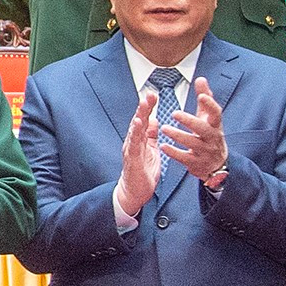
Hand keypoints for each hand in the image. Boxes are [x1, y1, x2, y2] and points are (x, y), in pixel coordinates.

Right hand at [116, 89, 161, 215]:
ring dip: (139, 115)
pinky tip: (139, 122)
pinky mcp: (133, 158)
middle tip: (149, 94)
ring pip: (135, 129)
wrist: (135, 192)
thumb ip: (151, 136)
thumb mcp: (151, 150)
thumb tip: (154, 121)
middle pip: (138, 121)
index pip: (144, 120)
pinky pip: (134, 142)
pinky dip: (136, 131)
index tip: (153, 95)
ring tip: (144, 103)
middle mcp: (133, 142)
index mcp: (139, 140)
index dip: (147, 107)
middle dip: (143, 107)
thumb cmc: (142, 172)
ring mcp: (131, 149)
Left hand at [161, 75, 228, 181]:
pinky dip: (174, 153)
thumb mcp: (208, 118)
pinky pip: (186, 158)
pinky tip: (163, 146)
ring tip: (164, 128)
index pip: (217, 113)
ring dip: (179, 136)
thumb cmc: (209, 135)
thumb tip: (200, 78)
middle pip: (204, 129)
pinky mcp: (197, 163)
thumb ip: (205, 99)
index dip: (210, 104)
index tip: (201, 96)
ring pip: (194, 144)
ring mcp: (206, 151)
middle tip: (174, 113)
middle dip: (190, 121)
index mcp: (215, 125)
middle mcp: (213, 138)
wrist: (216, 164)